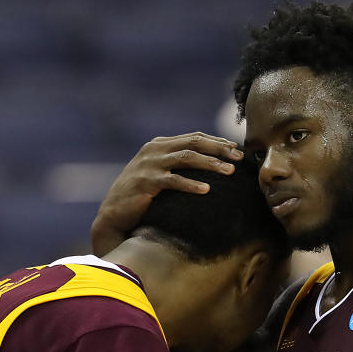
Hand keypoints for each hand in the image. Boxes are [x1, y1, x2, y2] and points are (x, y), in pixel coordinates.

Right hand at [90, 133, 243, 254]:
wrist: (114, 214)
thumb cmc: (140, 197)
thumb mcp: (158, 174)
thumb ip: (177, 165)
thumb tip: (210, 166)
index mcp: (159, 145)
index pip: (194, 137)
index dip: (217, 142)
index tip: (236, 150)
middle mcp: (154, 150)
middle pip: (194, 142)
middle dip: (219, 149)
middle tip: (239, 158)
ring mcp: (149, 165)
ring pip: (187, 158)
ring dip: (211, 164)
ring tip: (229, 172)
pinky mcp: (146, 182)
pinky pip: (174, 180)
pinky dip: (191, 184)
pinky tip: (207, 190)